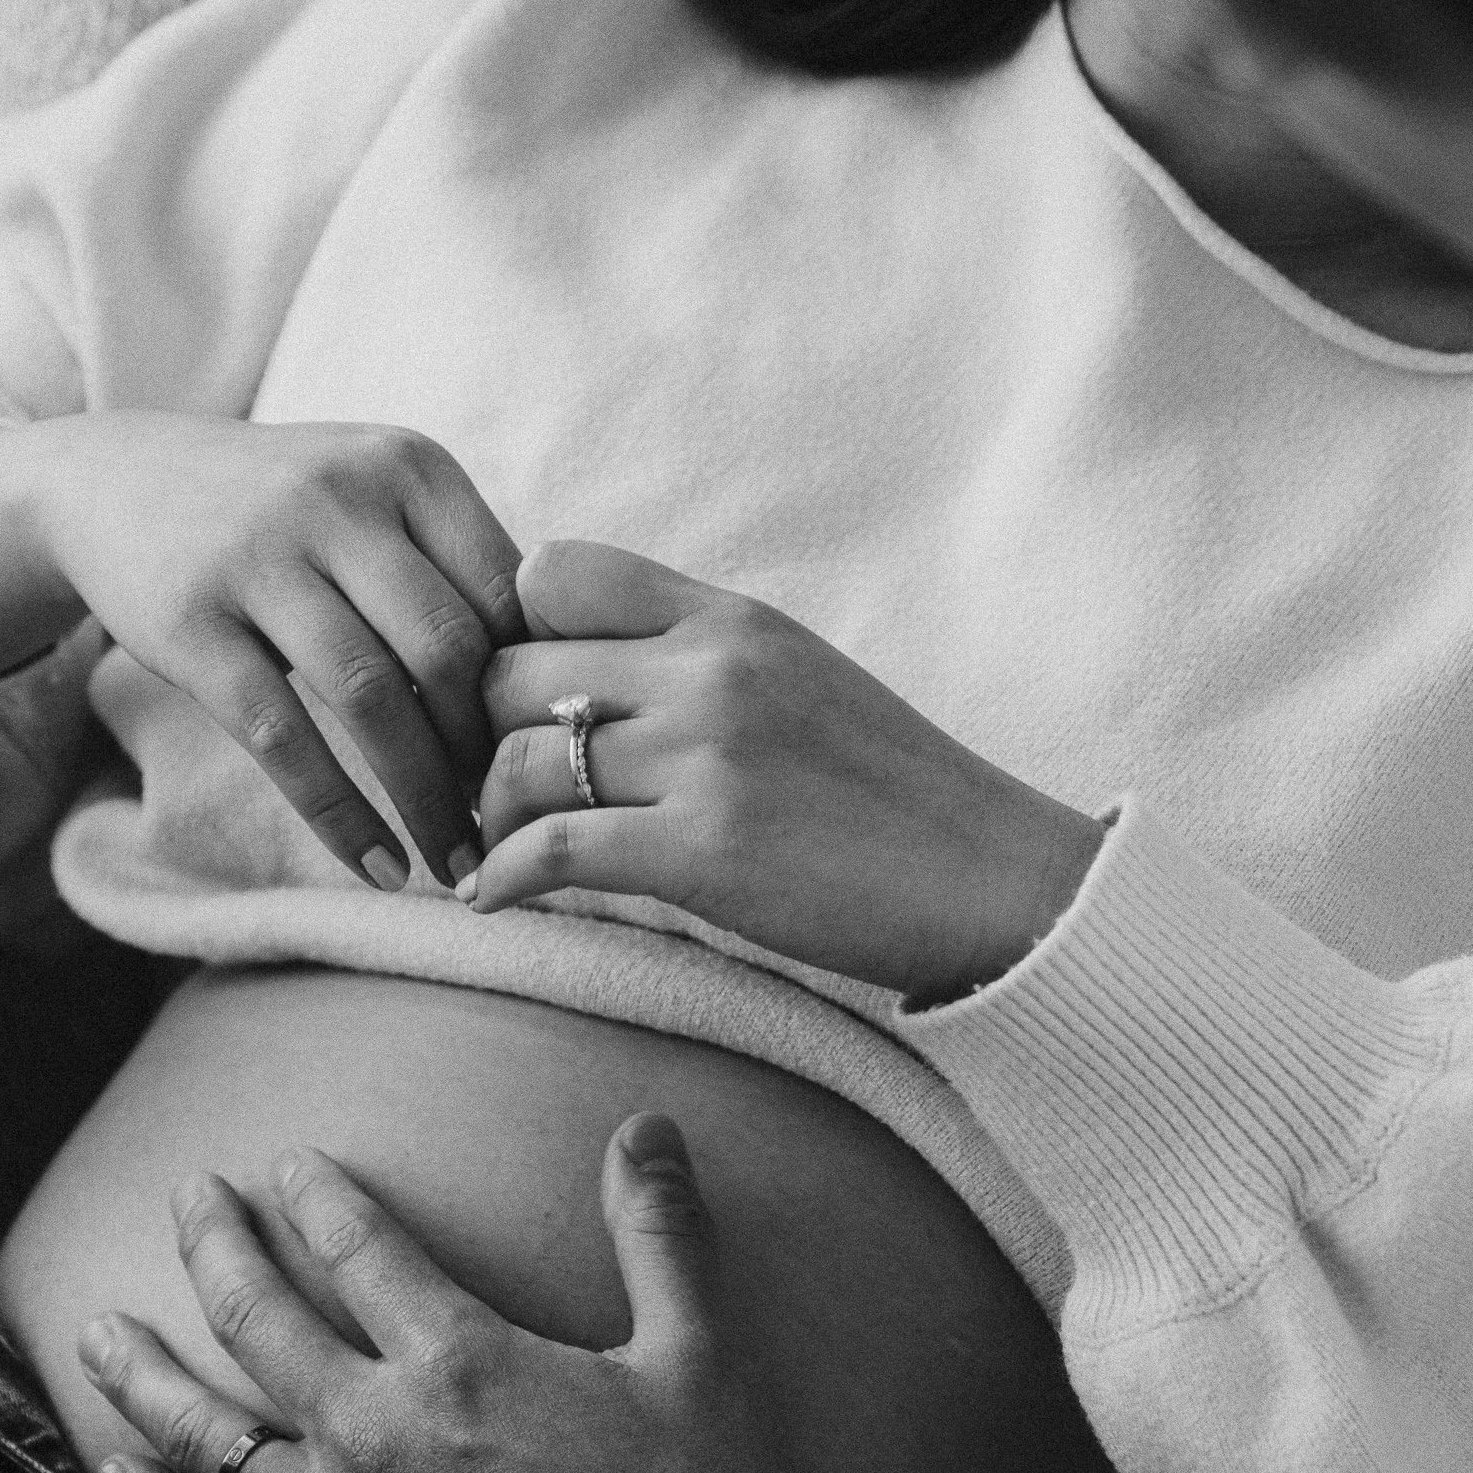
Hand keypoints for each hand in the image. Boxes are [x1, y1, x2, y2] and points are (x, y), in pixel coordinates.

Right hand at [0, 412, 525, 889]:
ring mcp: (261, 556)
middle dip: (488, 757)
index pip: (510, 593)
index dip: (536, 691)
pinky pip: (286, 738)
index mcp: (409, 466)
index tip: (549, 764)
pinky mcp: (193, 621)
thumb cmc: (277, 509)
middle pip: (452, 651)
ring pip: (374, 701)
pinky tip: (376, 867)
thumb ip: (455, 563)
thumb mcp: (371, 493)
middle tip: (510, 831)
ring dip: (426, 803)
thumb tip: (563, 681)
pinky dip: (341, 816)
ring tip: (454, 868)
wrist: (110, 479)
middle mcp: (341, 497)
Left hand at [76, 1116, 781, 1472]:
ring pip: (200, 1431)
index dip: (317, 1195)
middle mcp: (367, 1433)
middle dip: (215, 1243)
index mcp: (457, 1362)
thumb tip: (646, 1125)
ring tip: (98, 1328)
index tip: (284, 1164)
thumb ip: (664, 1239)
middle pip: (257, 1317)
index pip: (359, 1247)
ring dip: (143, 1371)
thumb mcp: (701, 1369)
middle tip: (184, 1194)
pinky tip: (116, 1472)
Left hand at [471, 542, 1104, 993]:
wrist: (994, 879)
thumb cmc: (893, 796)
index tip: (519, 702)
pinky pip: (550, 850)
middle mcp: (708, 669)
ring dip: (483, 817)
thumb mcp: (798, 680)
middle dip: (478, 735)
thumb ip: (698, 660)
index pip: (552, 571)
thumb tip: (592, 676)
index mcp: (728, 617)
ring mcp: (706, 757)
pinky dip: (500, 880)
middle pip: (509, 669)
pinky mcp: (704, 850)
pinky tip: (494, 902)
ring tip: (493, 853)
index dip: (510, 633)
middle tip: (483, 793)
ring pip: (513, 760)